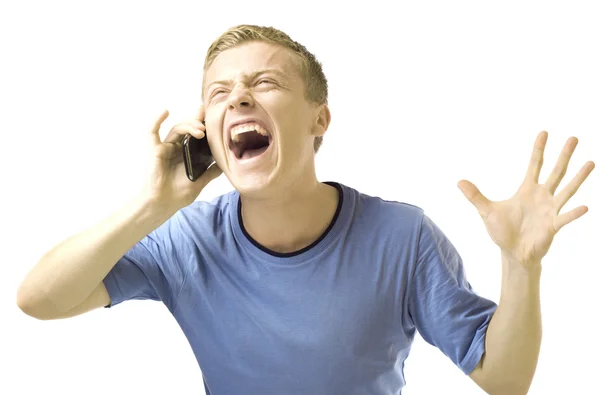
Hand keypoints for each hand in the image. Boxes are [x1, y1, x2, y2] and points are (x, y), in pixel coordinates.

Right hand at [141, 105, 221, 209]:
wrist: (164, 204)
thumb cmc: (179, 194)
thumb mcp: (200, 182)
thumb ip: (211, 172)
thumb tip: (225, 163)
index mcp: (188, 153)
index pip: (196, 134)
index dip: (203, 123)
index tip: (213, 116)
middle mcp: (177, 147)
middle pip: (188, 128)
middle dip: (198, 123)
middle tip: (207, 126)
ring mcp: (166, 147)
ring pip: (177, 129)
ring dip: (189, 126)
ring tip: (201, 131)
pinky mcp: (156, 150)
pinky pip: (153, 133)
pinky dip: (157, 120)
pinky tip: (165, 111)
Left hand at [458, 131, 594, 265]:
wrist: (512, 253)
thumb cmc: (502, 232)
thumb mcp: (486, 211)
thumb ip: (475, 196)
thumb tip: (459, 181)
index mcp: (527, 190)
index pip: (535, 165)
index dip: (538, 149)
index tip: (544, 132)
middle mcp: (542, 196)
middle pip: (556, 172)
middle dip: (564, 155)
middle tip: (574, 138)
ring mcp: (550, 210)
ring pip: (567, 190)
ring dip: (579, 177)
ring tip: (591, 162)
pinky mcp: (552, 226)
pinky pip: (565, 218)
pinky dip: (573, 213)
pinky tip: (584, 207)